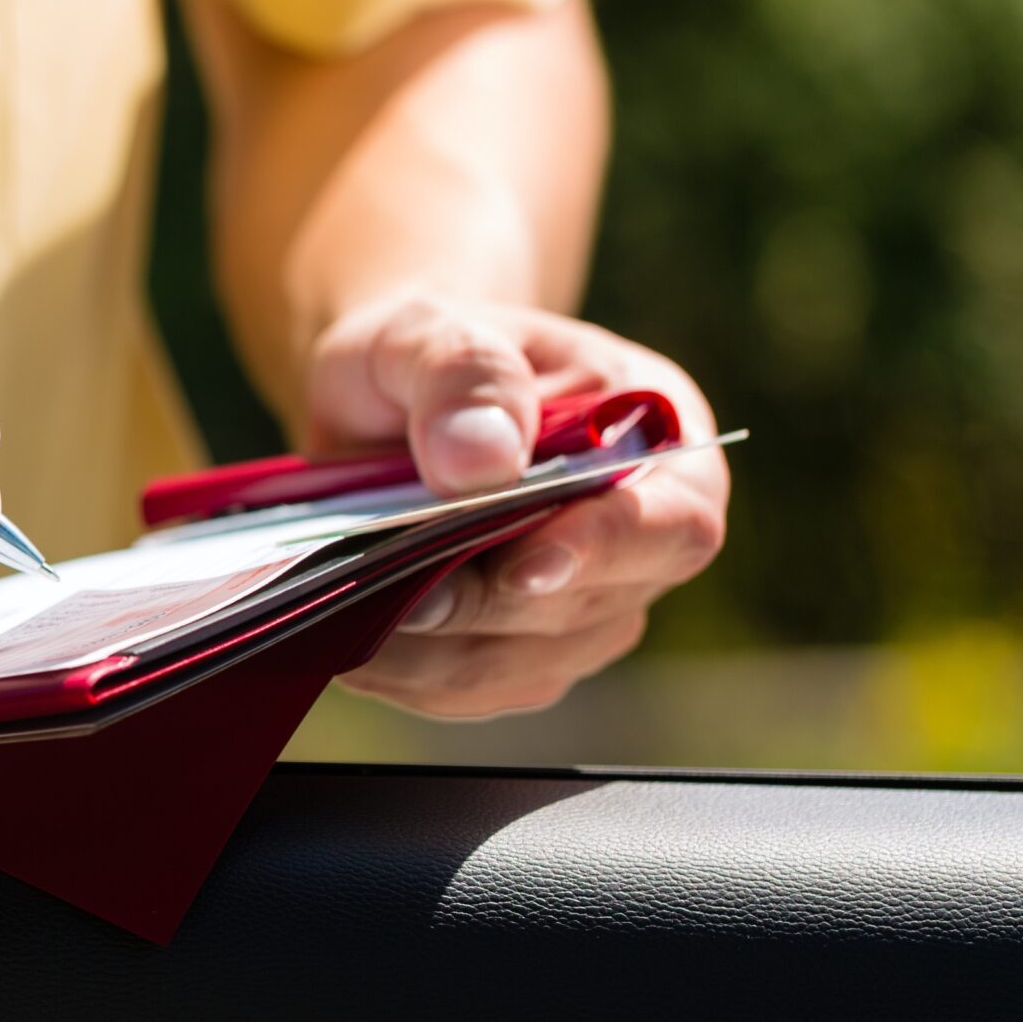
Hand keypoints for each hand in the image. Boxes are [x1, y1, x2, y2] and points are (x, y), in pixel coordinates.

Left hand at [305, 294, 728, 718]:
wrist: (379, 403)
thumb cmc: (422, 355)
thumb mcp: (428, 330)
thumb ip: (463, 374)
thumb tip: (480, 460)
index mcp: (660, 440)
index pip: (671, 522)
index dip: (605, 550)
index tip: (523, 566)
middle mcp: (641, 537)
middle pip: (593, 610)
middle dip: (487, 608)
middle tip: (399, 597)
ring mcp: (585, 605)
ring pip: (529, 665)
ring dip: (437, 656)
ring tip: (351, 624)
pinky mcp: (521, 652)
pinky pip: (476, 691)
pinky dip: (411, 678)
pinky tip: (351, 647)